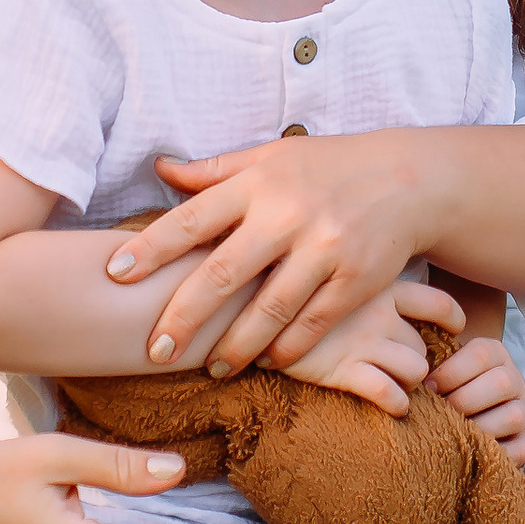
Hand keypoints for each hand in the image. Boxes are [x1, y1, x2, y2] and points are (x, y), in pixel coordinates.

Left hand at [108, 131, 435, 377]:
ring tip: (212, 367)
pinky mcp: (356, 280)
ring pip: (267, 310)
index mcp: (258, 182)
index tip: (114, 274)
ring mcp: (324, 249)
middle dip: (183, 317)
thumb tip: (159, 168)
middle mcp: (288, 214)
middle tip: (156, 350)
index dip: (151, 248)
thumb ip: (214, 170)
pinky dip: (286, 348)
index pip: (192, 218)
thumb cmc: (328, 168)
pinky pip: (311, 324)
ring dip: (234, 346)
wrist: (410, 179)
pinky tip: (267, 361)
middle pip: (221, 274)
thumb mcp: (272, 156)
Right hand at [276, 278, 464, 417]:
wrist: (237, 299)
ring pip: (416, 369)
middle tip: (404, 368)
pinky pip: (390, 394)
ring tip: (393, 387)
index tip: (452, 331)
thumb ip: (352, 276)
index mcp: (377, 282)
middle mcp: (377, 311)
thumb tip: (373, 287)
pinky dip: (397, 404)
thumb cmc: (279, 282)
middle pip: (424, 343)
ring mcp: (361, 340)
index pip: (438, 301)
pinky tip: (391, 406)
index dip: (452, 320)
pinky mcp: (341, 369)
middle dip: (418, 359)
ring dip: (409, 383)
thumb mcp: (321, 266)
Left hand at [427, 333, 524, 462]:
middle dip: (462, 400)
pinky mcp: (523, 442)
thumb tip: (409, 373)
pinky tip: (470, 453)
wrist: (457, 413)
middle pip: (501, 382)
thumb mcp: (438, 365)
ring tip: (451, 434)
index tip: (427, 387)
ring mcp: (522, 412)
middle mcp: (514, 380)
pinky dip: (495, 454)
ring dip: (478, 427)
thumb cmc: (441, 387)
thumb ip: (428, 360)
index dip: (450, 372)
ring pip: (513, 416)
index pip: (480, 355)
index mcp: (495, 354)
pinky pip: (519, 450)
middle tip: (438, 413)